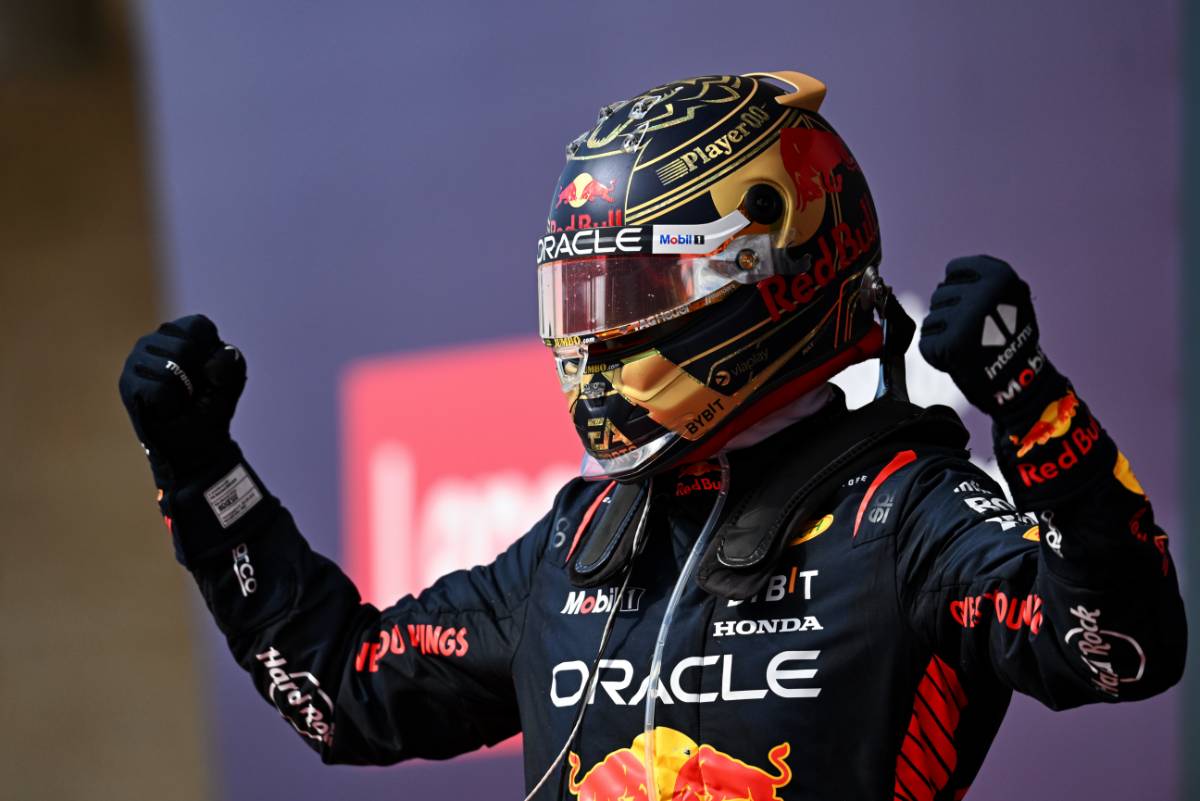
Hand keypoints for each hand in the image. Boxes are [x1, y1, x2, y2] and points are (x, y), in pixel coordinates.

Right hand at [118, 314, 245, 486]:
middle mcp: (152, 340)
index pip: (200, 326)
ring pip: (171, 367)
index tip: (208, 374)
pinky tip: (165, 409)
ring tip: (178, 400)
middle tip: (192, 392)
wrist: (197, 444)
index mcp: (178, 331)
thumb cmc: (211, 405)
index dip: (212, 354)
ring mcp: (135, 361)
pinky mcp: (127, 385)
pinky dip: (170, 405)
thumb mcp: (232, 379)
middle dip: (198, 376)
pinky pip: (159, 389)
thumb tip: (208, 367)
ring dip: (184, 392)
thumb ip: (231, 361)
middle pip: (186, 347)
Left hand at [918, 255, 1062, 419]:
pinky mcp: (947, 344)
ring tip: (970, 344)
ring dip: (944, 332)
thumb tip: (950, 275)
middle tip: (976, 330)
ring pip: (932, 318)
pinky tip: (960, 357)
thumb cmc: (1012, 338)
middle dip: (951, 312)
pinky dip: (938, 352)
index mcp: (998, 275)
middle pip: (940, 294)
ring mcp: (962, 318)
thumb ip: (983, 281)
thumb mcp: (1012, 297)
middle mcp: (980, 292)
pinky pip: (928, 341)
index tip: (974, 305)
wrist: (1020, 380)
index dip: (959, 288)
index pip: (954, 269)